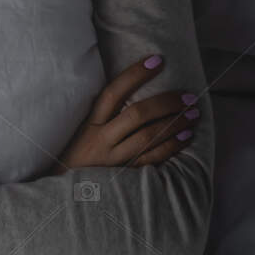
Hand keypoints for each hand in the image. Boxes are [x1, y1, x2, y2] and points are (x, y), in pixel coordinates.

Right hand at [59, 54, 198, 169]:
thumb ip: (101, 114)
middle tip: (188, 96)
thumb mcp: (80, 131)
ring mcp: (112, 159)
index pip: (113, 92)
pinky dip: (171, 147)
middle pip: (137, 115)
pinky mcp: (124, 176)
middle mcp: (100, 140)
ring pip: (148, 137)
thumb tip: (131, 87)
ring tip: (193, 114)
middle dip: (166, 102)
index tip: (157, 60)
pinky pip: (151, 160)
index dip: (135, 75)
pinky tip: (186, 137)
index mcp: (89, 123)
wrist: (61, 195)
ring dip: (174, 124)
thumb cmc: (74, 156)